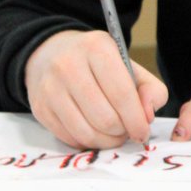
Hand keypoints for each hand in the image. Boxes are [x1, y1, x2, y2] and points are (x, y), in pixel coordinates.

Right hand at [25, 29, 168, 149]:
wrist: (52, 53)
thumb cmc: (98, 64)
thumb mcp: (128, 66)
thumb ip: (151, 89)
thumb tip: (147, 117)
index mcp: (96, 48)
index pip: (122, 94)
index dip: (136, 120)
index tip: (143, 133)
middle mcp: (68, 65)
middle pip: (105, 118)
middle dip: (121, 132)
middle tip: (126, 130)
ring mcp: (50, 87)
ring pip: (86, 133)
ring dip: (106, 141)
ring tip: (113, 134)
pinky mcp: (39, 107)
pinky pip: (70, 138)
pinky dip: (87, 142)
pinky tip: (94, 132)